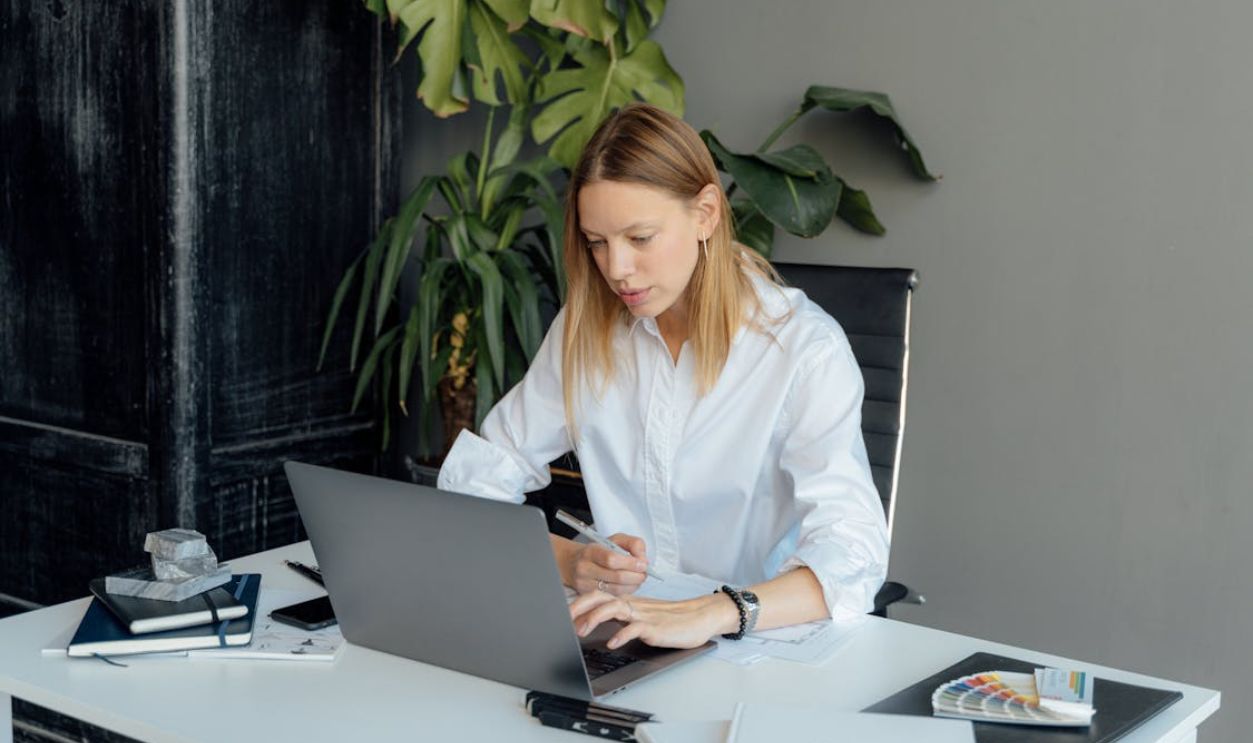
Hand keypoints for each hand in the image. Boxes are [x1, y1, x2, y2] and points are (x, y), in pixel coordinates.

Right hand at [565, 533, 649, 595]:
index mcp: (591, 551)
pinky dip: (626, 591)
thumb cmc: (598, 551)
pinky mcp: (588, 596)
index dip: (631, 563)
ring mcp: (585, 585)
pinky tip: (629, 585)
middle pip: (617, 577)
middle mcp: (585, 569)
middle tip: (644, 572)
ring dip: (633, 585)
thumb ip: (632, 544)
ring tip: (638, 578)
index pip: (612, 559)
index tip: (643, 564)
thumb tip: (643, 559)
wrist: (573, 563)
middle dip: (636, 576)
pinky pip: (613, 596)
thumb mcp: (614, 540)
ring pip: (616, 590)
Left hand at [569, 590, 737, 649]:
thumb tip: (598, 624)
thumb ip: (623, 618)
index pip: (598, 596)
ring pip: (614, 608)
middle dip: (579, 607)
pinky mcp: (655, 627)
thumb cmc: (672, 619)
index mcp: (628, 602)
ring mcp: (643, 615)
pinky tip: (613, 642)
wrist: (700, 617)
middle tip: (564, 619)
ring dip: (595, 618)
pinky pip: (635, 628)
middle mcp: (632, 605)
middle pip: (600, 598)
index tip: (563, 614)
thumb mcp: (643, 617)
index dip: (579, 603)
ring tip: (581, 630)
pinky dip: (622, 634)